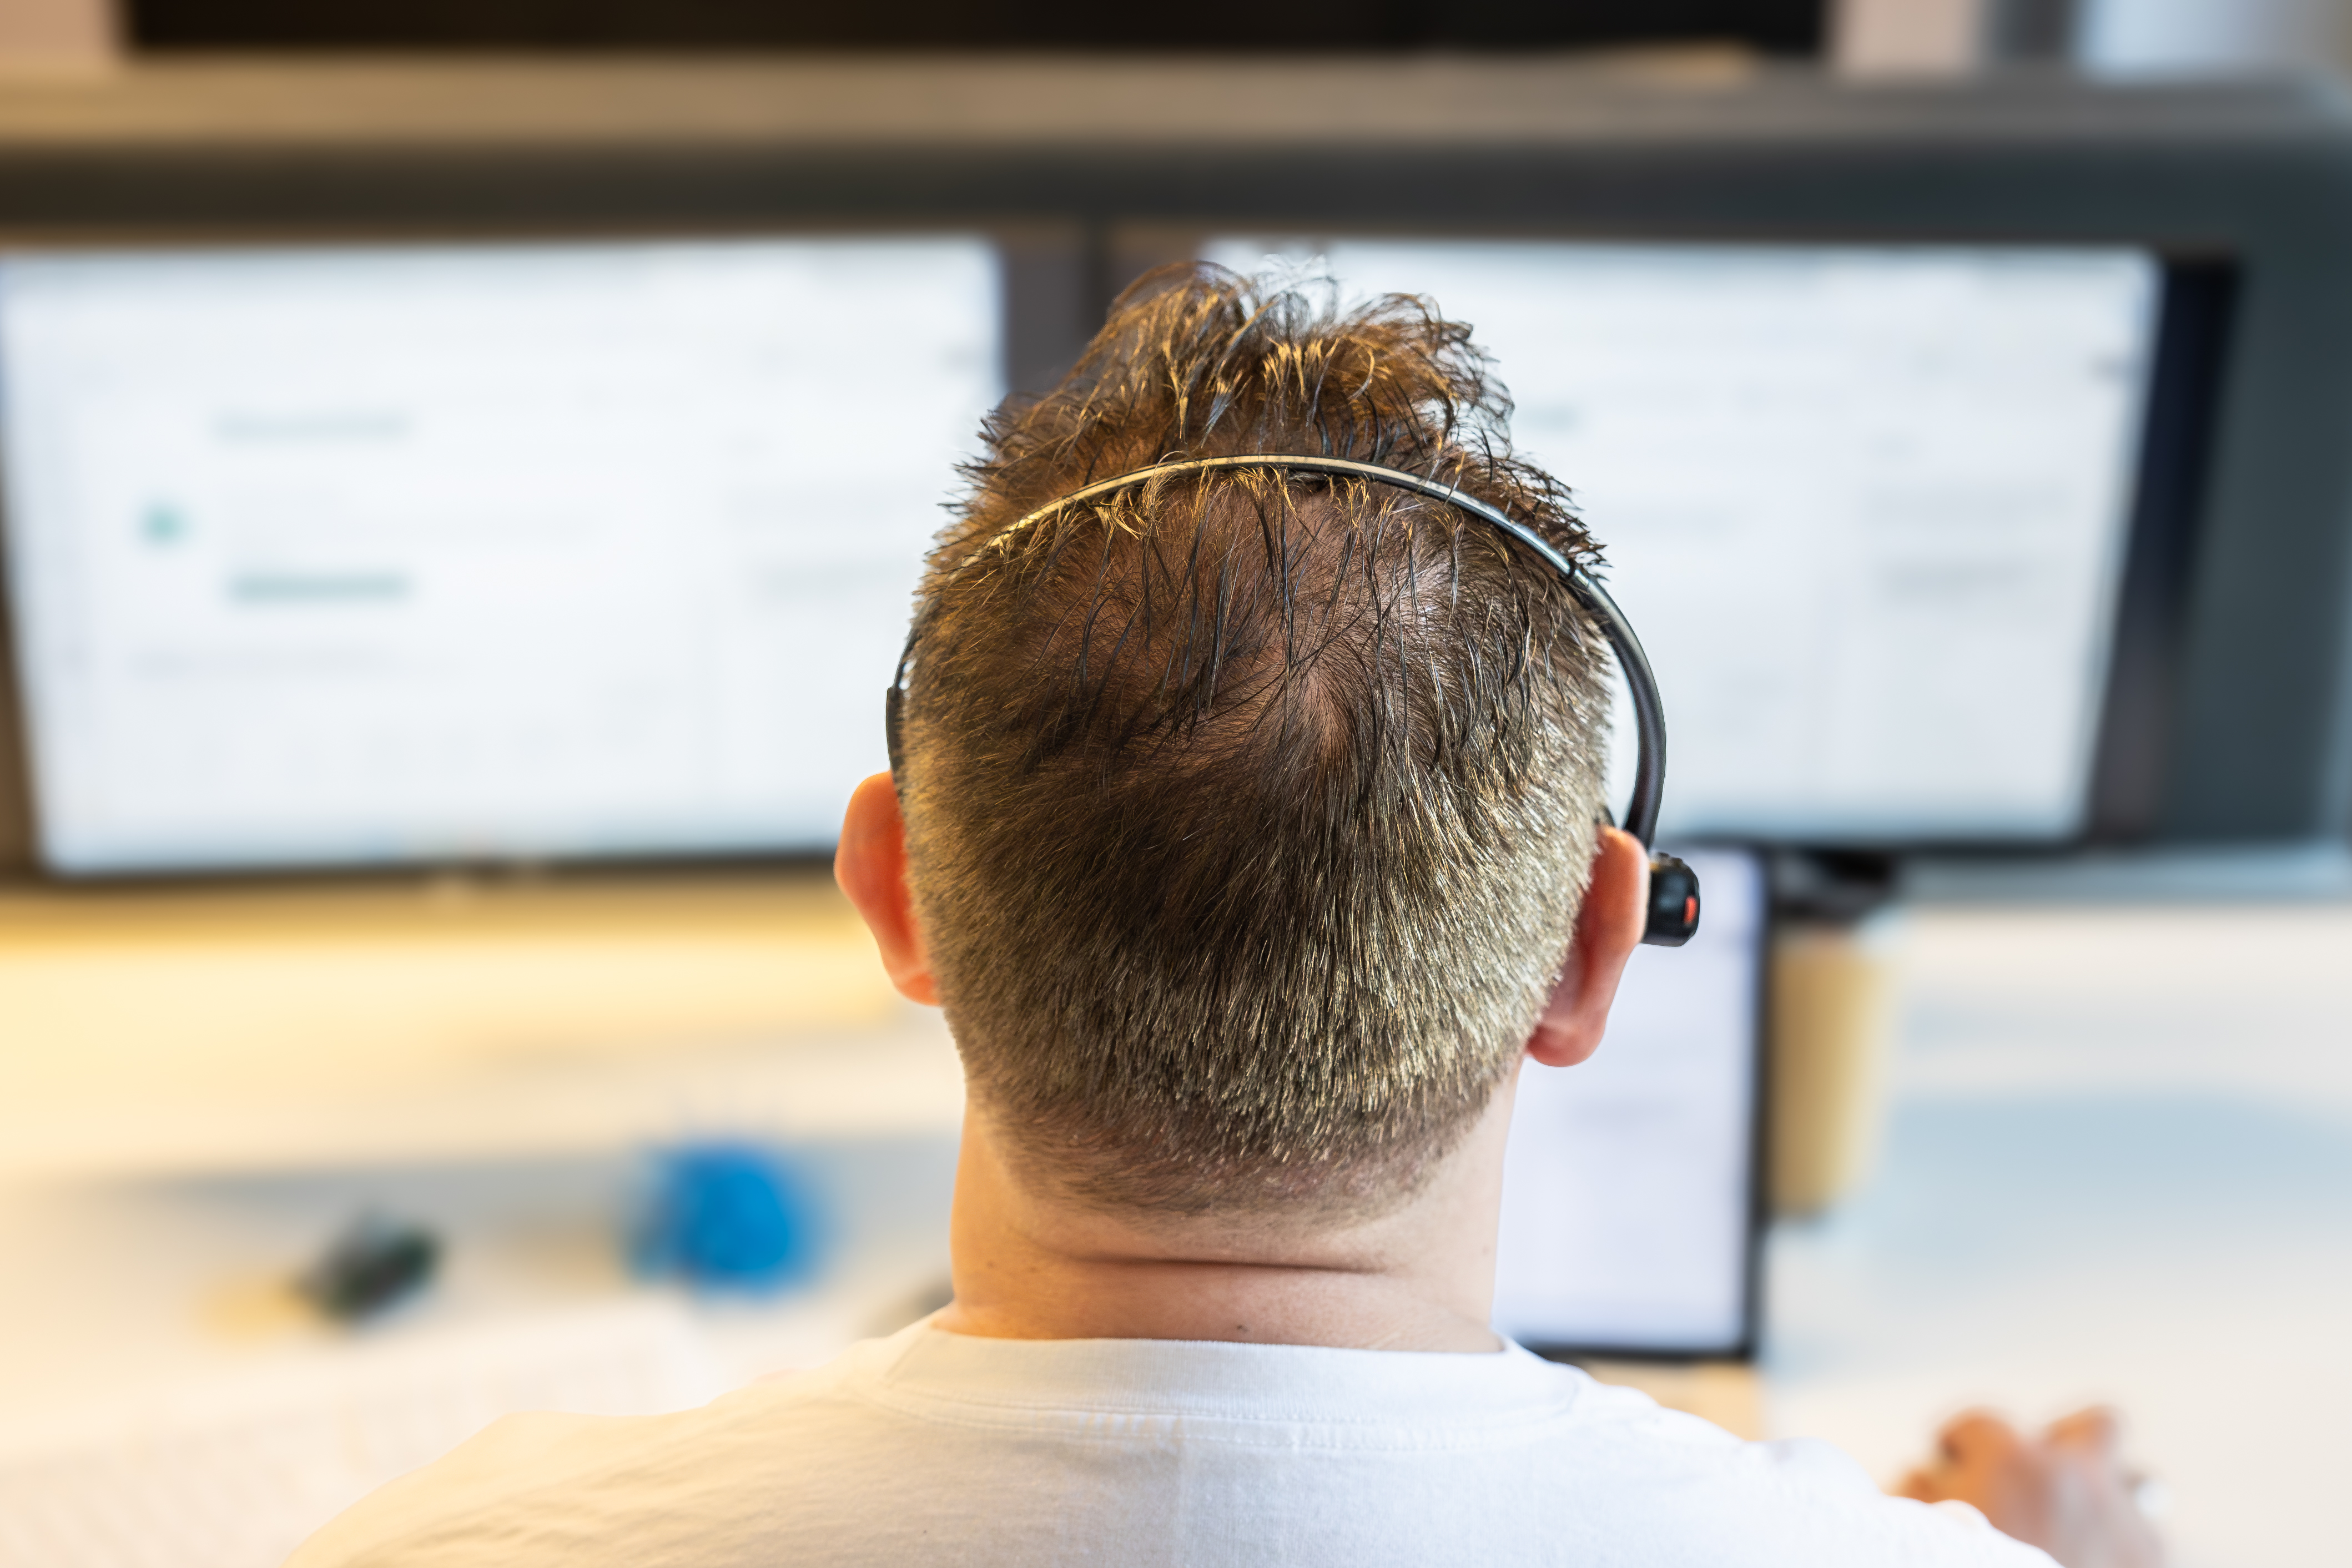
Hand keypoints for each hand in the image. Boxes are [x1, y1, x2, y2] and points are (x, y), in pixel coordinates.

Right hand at [1897, 1407, 2163, 1567]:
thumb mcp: (1919, 1529)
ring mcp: (2126, 1521)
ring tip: (2087, 1524)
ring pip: (2142, 1483)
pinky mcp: (2155, 1565)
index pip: (1980, 1423)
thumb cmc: (1959, 1565)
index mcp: (2009, 1461)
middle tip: (2041, 1472)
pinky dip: (2127, 1552)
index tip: (1949, 1459)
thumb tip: (1927, 1470)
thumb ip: (1917, 1492)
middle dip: (2067, 1441)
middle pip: (2094, 1426)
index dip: (1957, 1442)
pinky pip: (2151, 1544)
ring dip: (2115, 1497)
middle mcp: (2076, 1477)